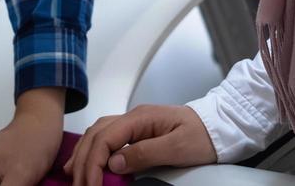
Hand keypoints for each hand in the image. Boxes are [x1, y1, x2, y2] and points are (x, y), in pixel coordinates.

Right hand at [64, 104, 216, 185]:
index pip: (105, 138)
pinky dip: (94, 149)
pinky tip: (88, 161)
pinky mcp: (138, 132)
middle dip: (84, 161)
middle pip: (96, 135)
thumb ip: (145, 153)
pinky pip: (108, 137)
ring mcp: (135, 123)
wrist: (219, 126)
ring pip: (98, 134)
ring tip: (74, 175)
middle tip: (79, 185)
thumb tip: (114, 162)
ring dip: (84, 154)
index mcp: (141, 117)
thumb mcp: (177, 148)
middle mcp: (134, 116)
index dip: (94, 162)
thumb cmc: (203, 134)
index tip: (92, 184)